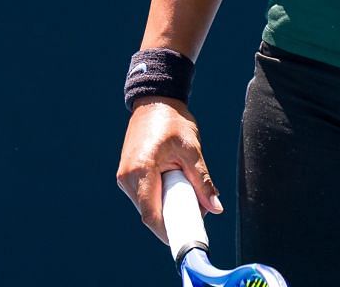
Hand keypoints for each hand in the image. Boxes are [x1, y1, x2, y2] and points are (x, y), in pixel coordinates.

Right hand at [116, 98, 221, 242]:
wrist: (154, 101)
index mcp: (140, 170)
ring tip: (187, 192)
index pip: (151, 214)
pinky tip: (175, 185)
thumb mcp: (191, 151)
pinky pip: (144, 196)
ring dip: (167, 207)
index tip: (187, 238)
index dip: (169, 231)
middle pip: (149, 213)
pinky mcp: (127, 174)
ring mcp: (124, 175)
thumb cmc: (172, 122)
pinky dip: (160, 197)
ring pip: (146, 206)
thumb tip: (215, 208)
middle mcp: (127, 176)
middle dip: (172, 218)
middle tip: (196, 212)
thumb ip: (202, 181)